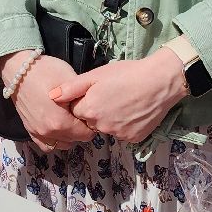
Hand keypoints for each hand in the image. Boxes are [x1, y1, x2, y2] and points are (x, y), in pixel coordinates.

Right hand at [0, 52, 92, 151]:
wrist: (18, 69)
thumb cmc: (46, 71)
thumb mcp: (71, 79)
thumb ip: (84, 98)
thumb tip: (93, 108)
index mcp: (60, 122)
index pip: (87, 134)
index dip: (91, 123)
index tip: (88, 111)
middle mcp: (48, 132)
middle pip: (75, 140)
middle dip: (80, 129)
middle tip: (79, 113)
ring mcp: (37, 133)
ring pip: (62, 144)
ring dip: (68, 136)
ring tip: (69, 120)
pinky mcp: (29, 130)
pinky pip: (46, 145)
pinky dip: (54, 139)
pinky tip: (57, 127)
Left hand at [48, 50, 188, 144]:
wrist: (160, 82)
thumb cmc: (127, 73)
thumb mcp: (97, 74)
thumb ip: (72, 87)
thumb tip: (51, 96)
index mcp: (89, 110)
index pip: (76, 111)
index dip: (84, 101)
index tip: (96, 92)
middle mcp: (101, 127)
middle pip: (91, 122)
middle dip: (96, 111)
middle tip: (112, 95)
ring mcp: (118, 135)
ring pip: (107, 128)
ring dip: (110, 119)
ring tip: (124, 101)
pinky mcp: (133, 139)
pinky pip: (123, 133)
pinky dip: (125, 125)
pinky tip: (133, 111)